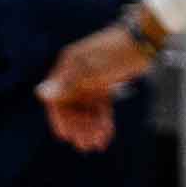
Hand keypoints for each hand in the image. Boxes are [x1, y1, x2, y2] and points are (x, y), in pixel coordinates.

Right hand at [37, 21, 155, 153]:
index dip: (59, 119)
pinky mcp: (104, 86)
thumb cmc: (115, 52)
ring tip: (96, 143)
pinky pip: (99, 107)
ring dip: (90, 128)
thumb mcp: (90, 71)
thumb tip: (41, 93)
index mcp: (67, 68)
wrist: (144, 41)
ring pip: (86, 110)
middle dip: (78, 127)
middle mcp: (76, 76)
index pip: (56, 98)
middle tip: (84, 145)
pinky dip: (102, 121)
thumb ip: (66, 84)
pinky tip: (105, 135)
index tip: (65, 136)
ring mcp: (90, 81)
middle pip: (72, 107)